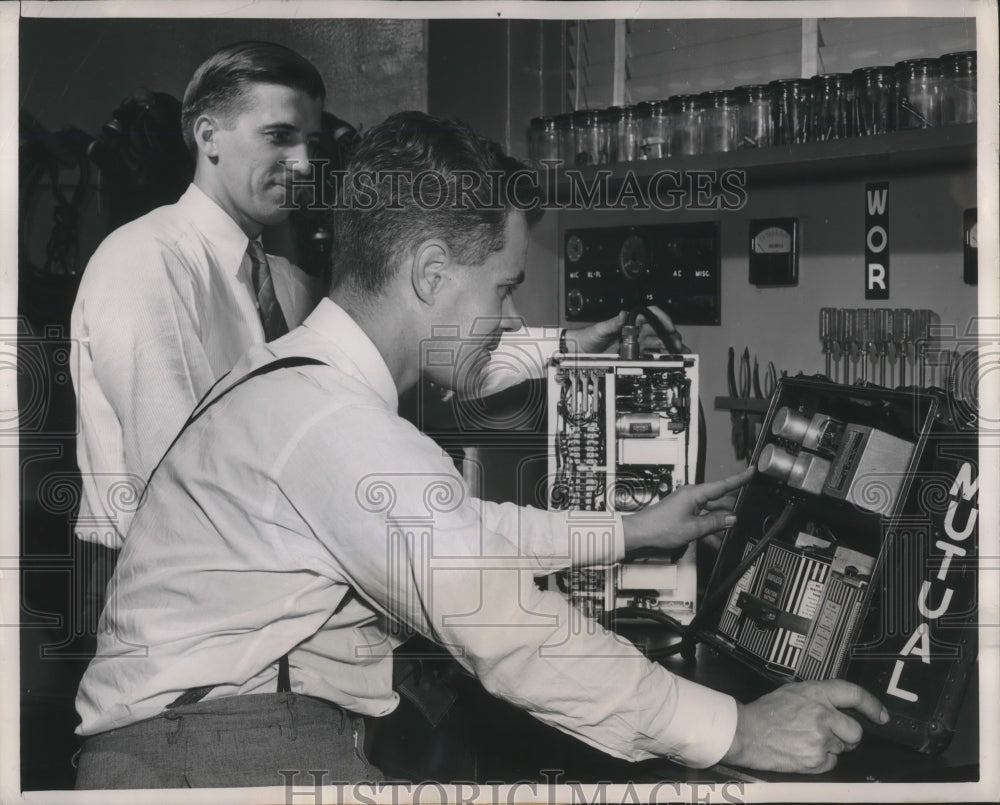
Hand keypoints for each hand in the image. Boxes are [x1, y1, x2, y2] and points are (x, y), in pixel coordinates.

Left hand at [566, 307, 684, 354]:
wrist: (580, 351)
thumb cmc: (588, 336)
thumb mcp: (600, 329)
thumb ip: (612, 323)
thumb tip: (623, 315)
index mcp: (629, 321)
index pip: (650, 316)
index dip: (662, 320)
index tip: (669, 327)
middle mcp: (634, 330)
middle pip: (658, 330)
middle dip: (670, 336)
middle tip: (678, 344)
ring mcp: (634, 342)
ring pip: (657, 342)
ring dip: (669, 346)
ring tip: (680, 352)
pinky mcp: (632, 353)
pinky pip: (649, 353)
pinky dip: (659, 356)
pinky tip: (669, 359)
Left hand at [622, 467, 752, 551]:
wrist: (639, 534)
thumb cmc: (659, 527)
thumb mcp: (693, 528)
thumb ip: (714, 523)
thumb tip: (731, 518)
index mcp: (694, 493)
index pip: (723, 484)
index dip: (739, 479)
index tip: (752, 471)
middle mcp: (691, 496)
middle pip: (718, 501)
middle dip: (730, 512)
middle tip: (740, 521)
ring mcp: (687, 506)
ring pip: (710, 513)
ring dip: (718, 525)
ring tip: (726, 537)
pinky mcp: (682, 515)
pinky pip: (701, 520)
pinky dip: (708, 529)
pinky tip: (714, 541)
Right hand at [722, 680, 889, 773]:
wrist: (747, 733)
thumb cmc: (766, 712)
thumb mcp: (793, 692)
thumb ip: (818, 696)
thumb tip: (839, 705)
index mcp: (816, 693)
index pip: (854, 694)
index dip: (872, 705)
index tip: (881, 715)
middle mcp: (823, 714)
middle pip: (855, 730)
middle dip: (847, 735)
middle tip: (829, 733)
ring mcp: (821, 738)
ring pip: (842, 748)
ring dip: (831, 747)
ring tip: (806, 740)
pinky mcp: (817, 759)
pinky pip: (831, 762)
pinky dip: (821, 760)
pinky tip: (802, 751)